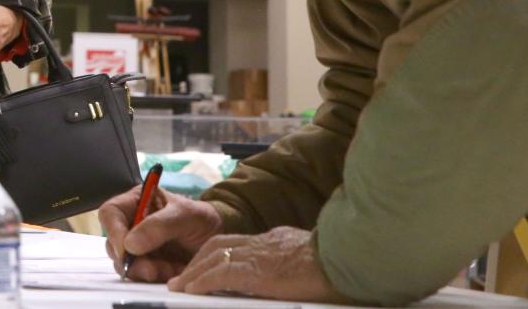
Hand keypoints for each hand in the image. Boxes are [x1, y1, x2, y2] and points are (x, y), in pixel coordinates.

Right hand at [99, 186, 222, 281]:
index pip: (111, 213)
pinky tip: (172, 272)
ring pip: (126, 263)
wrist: (218, 236)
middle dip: (131, 259)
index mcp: (136, 202)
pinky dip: (155, 277)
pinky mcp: (147, 263)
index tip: (126, 250)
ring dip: (145, 270)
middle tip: (152, 269)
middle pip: (114, 243)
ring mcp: (138, 246)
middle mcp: (132, 224)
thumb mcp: (185, 215)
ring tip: (169, 270)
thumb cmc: (201, 217)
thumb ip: (159, 225)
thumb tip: (129, 244)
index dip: (113, 231)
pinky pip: (141, 275)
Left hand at [167, 226, 348, 302]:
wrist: (346, 259)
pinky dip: (202, 280)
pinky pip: (220, 273)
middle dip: (199, 260)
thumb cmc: (339, 265)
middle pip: (220, 245)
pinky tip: (191, 289)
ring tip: (181, 284)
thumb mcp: (310, 259)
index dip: (219, 253)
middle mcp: (263, 242)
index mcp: (276, 240)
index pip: (240, 243)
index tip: (207, 264)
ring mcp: (258, 254)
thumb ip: (293, 262)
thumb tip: (293, 273)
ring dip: (194, 270)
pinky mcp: (256, 271)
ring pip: (214, 256)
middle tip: (184, 276)